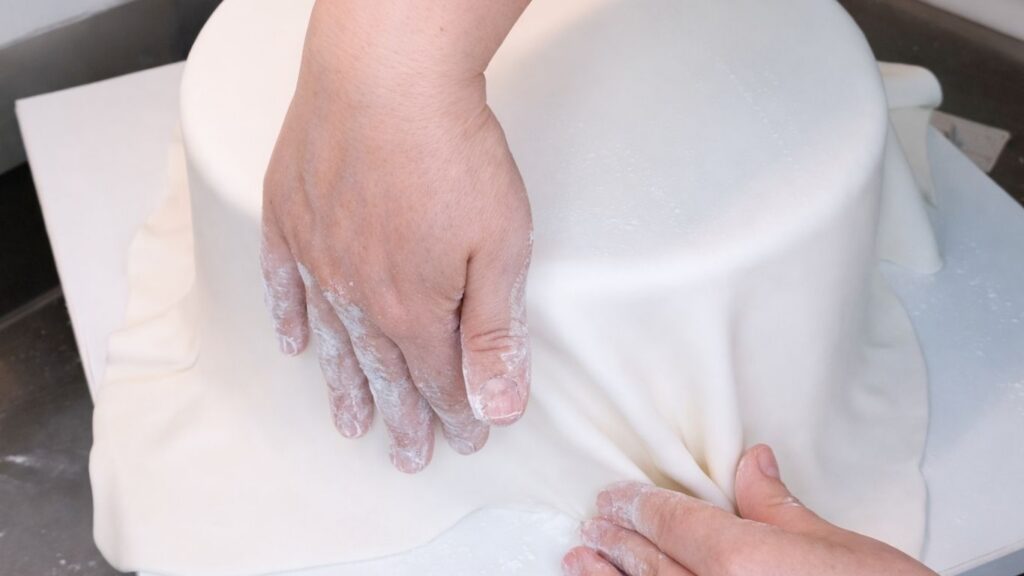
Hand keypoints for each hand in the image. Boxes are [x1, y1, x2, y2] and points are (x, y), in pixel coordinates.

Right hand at [260, 1, 532, 472]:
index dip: (454, 414)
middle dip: (401, 419)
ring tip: (349, 424)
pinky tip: (297, 344)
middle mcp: (357, 295)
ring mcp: (317, 257)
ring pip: (334, 340)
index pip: (437, 379)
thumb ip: (494, 332)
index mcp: (413, 308)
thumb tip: (497, 407)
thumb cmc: (452, 152)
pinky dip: (292, 318)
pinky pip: (284, 283)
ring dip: (346, 387)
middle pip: (383, 372)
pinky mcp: (290, 216)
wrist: (387, 76)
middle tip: (405, 457)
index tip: (464, 440)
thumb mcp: (501, 247)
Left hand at [564, 445, 937, 575]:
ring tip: (579, 559)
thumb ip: (776, 507)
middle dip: (618, 540)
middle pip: (651, 564)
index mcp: (741, 561)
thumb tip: (751, 462)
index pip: (672, 523)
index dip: (640, 506)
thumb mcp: (834, 545)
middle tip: (591, 522)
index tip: (615, 497)